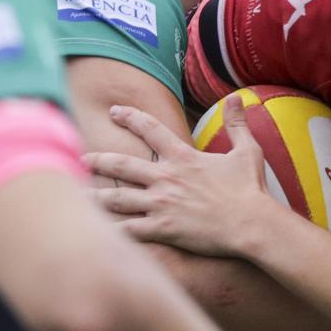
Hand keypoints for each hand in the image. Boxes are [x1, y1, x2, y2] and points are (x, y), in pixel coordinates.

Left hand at [87, 100, 274, 256]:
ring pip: (118, 198)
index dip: (130, 117)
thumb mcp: (247, 151)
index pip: (150, 129)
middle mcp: (166, 178)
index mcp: (183, 158)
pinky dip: (112, 230)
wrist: (250, 223)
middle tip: (82, 158)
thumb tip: (237, 98)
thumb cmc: (249, 189)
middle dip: (99, 160)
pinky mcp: (163, 228)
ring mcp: (161, 204)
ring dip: (97, 197)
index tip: (113, 111)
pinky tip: (97, 232)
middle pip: (122, 164)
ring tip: (80, 197)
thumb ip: (238, 124)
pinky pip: (130, 229)